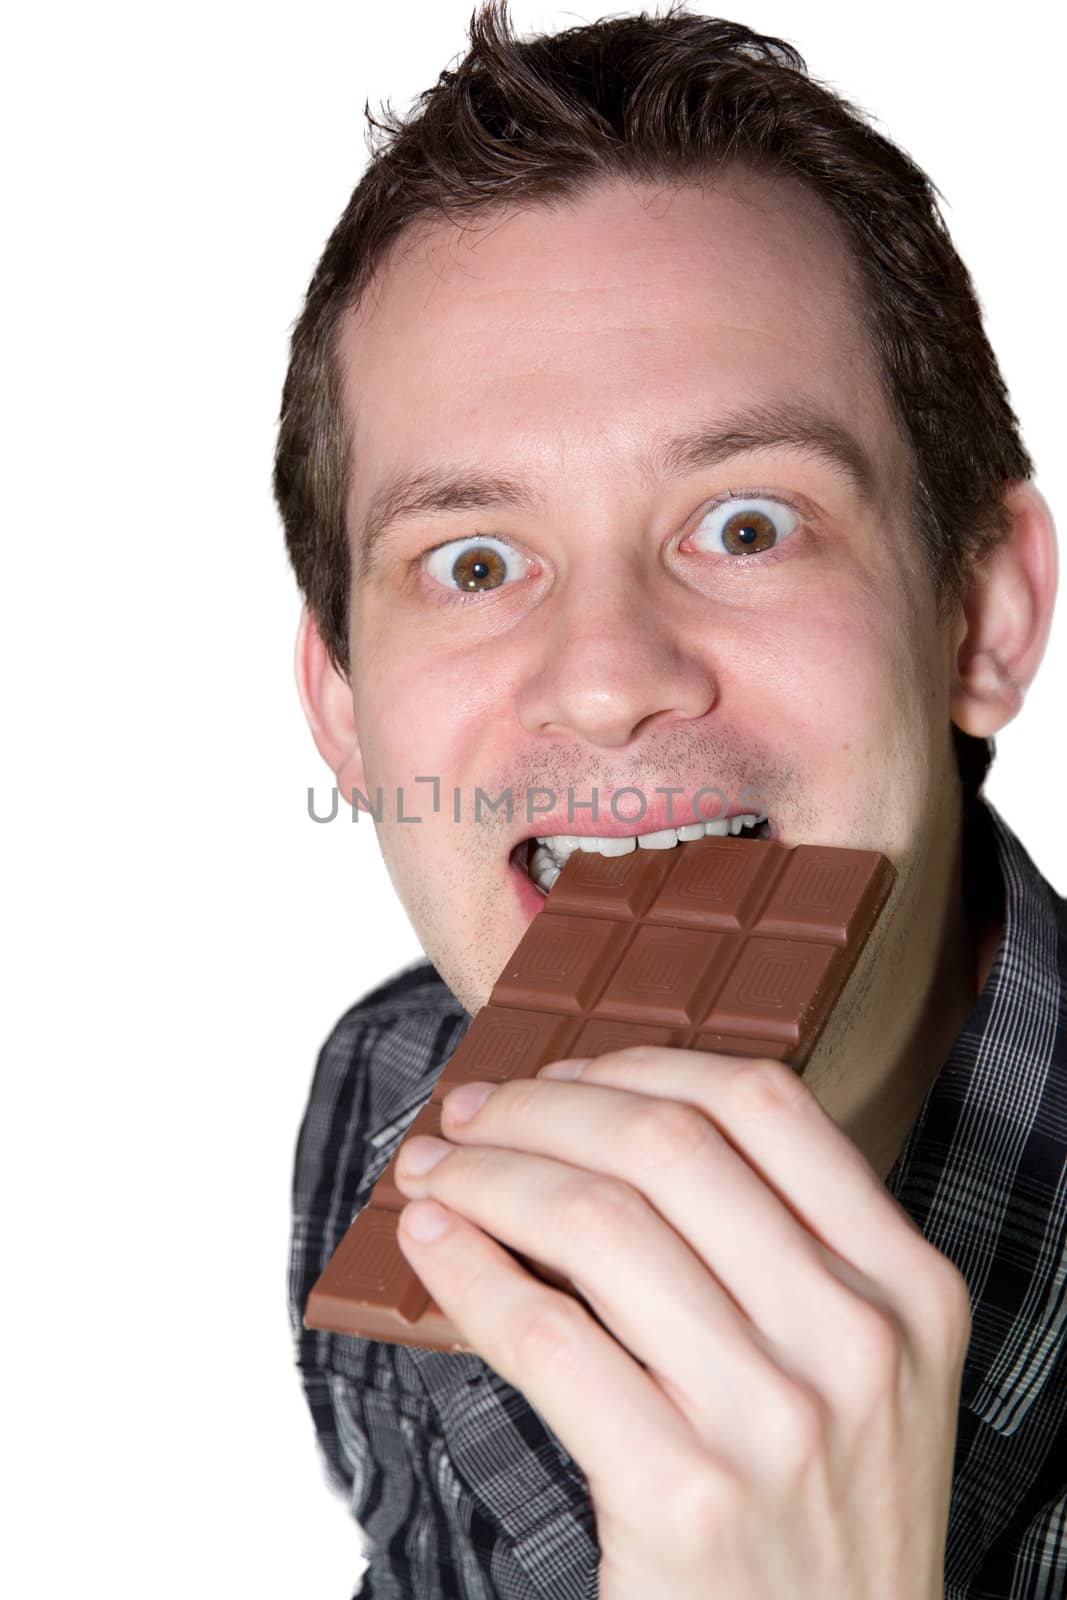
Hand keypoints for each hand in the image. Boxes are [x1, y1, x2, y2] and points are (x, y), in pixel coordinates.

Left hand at [393, 1047, 971, 1598]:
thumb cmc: (821, 1513)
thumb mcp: (854, 1370)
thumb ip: (777, 1253)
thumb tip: (602, 1132)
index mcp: (905, 1284)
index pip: (765, 1103)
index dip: (642, 1060)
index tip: (565, 1073)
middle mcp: (855, 1338)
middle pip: (667, 1144)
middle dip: (541, 1110)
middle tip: (471, 1117)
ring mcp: (776, 1420)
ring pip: (597, 1224)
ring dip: (488, 1179)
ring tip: (435, 1177)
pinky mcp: (686, 1496)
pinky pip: (547, 1335)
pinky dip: (469, 1271)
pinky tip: (433, 1247)